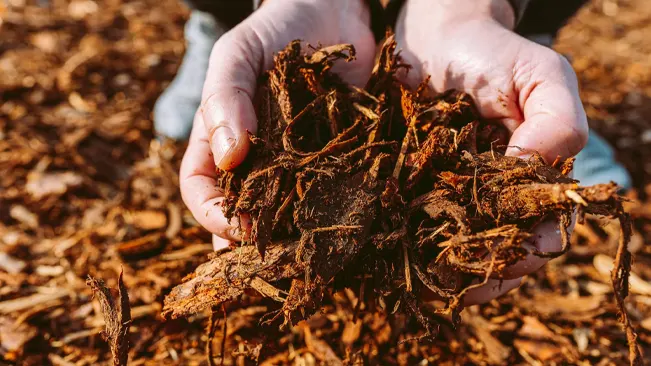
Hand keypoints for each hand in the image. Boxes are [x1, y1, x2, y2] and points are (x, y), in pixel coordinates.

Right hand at [180, 0, 375, 249]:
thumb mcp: (238, 54)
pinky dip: (335, 213)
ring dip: (293, 237)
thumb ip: (225, 96)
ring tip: (309, 254)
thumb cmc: (274, 30)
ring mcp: (296, 165)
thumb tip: (228, 157)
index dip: (212, 214)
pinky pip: (332, 194)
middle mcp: (255, 161)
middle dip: (254, 240)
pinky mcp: (337, 160)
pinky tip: (347, 227)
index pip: (200, 190)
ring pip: (286, 214)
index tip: (238, 226)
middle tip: (276, 257)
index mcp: (218, 141)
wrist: (332, 12)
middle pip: (243, 214)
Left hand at [395, 0, 587, 304]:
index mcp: (534, 179)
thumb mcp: (538, 75)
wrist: (433, 36)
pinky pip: (416, 227)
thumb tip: (532, 178)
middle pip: (500, 250)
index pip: (544, 229)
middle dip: (487, 272)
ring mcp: (454, 196)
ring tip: (429, 285)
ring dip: (447, 272)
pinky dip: (411, 248)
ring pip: (457, 248)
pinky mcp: (415, 190)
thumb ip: (555, 122)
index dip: (532, 251)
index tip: (511, 261)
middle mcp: (496, 196)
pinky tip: (399, 262)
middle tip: (462, 286)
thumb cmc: (490, 52)